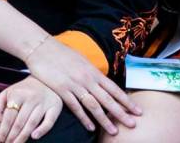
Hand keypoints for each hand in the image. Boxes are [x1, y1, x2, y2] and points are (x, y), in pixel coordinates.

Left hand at [0, 75, 63, 142]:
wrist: (44, 79)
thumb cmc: (22, 91)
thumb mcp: (6, 94)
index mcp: (17, 94)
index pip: (8, 117)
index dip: (2, 132)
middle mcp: (30, 98)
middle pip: (19, 122)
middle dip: (12, 137)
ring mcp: (43, 102)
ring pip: (32, 123)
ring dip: (23, 137)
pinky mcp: (55, 106)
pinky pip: (49, 121)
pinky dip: (42, 130)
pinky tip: (34, 137)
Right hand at [22, 36, 139, 133]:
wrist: (41, 47)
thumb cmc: (61, 53)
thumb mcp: (81, 60)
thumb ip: (92, 73)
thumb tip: (102, 81)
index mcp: (93, 71)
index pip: (114, 89)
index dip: (126, 100)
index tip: (138, 110)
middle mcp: (87, 79)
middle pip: (107, 99)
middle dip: (121, 113)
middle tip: (133, 124)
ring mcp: (74, 85)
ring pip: (93, 105)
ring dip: (104, 119)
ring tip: (114, 131)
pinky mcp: (62, 89)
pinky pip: (75, 106)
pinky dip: (84, 118)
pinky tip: (90, 127)